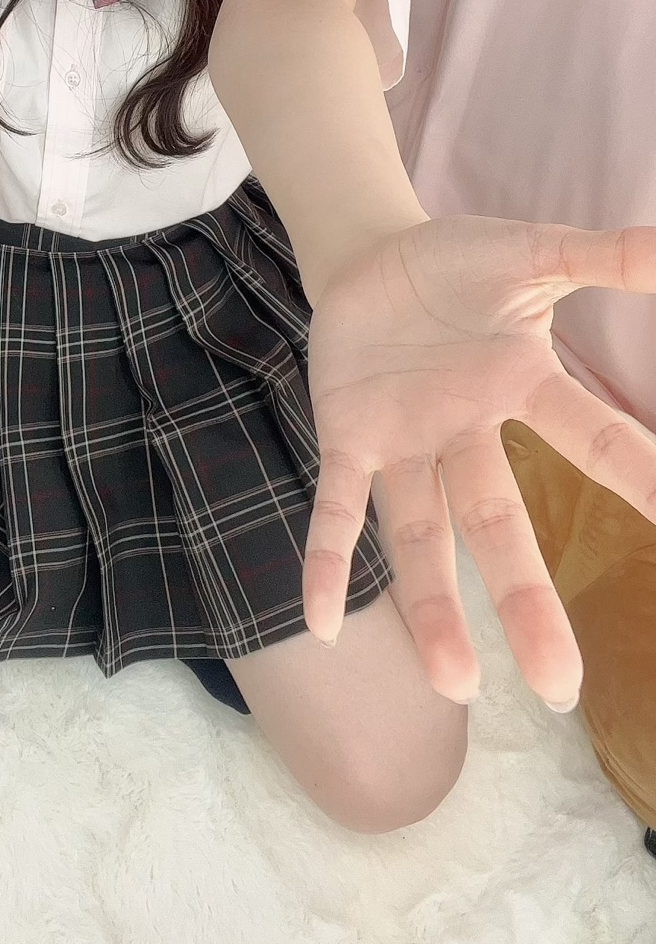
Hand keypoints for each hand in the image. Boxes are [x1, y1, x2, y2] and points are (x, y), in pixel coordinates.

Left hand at [302, 214, 655, 707]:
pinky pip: (337, 508)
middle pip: (498, 525)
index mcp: (522, 386)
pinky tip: (320, 623)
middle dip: (526, 603)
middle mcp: (466, 433)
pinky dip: (326, 560)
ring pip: (422, 534)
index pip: (591, 439)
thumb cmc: (461, 265)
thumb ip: (600, 256)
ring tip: (455, 687)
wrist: (372, 256)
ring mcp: (405, 443)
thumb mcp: (533, 253)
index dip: (637, 476)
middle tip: (560, 690)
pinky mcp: (346, 437)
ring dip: (433, 608)